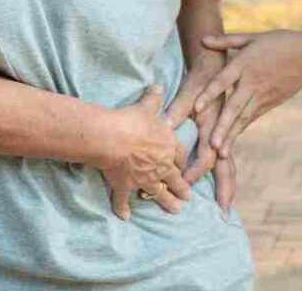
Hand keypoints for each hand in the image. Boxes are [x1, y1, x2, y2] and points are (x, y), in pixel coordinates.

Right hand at [99, 85, 191, 219]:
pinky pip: (124, 201)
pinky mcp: (125, 187)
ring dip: (167, 202)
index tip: (186, 168)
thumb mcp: (147, 106)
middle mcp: (161, 166)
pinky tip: (125, 216)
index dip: (183, 163)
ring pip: (159, 194)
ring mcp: (144, 179)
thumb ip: (154, 98)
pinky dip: (123, 209)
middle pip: (175, 179)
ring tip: (175, 210)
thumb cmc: (133, 120)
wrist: (113, 138)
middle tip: (188, 197)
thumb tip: (158, 85)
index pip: (181, 157)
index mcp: (169, 147)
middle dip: (182, 188)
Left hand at [165, 57, 235, 211]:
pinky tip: (222, 182)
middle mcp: (223, 131)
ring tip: (226, 203)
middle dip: (225, 187)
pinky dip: (225, 171)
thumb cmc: (201, 76)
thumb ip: (176, 109)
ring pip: (230, 163)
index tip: (184, 183)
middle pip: (226, 165)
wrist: (216, 62)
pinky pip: (227, 156)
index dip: (195, 171)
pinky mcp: (225, 131)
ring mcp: (226, 131)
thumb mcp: (189, 91)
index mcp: (215, 124)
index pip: (207, 155)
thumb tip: (164, 125)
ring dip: (227, 182)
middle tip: (224, 210)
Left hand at [195, 30, 301, 158]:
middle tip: (211, 145)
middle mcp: (252, 83)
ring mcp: (262, 95)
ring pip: (244, 118)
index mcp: (245, 64)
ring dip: (231, 135)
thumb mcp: (253, 37)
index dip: (209, 94)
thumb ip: (227, 41)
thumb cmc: (280, 42)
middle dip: (222, 127)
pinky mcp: (270, 103)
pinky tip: (231, 142)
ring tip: (220, 153)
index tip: (196, 108)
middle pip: (234, 107)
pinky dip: (241, 130)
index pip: (223, 81)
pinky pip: (252, 118)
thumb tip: (202, 39)